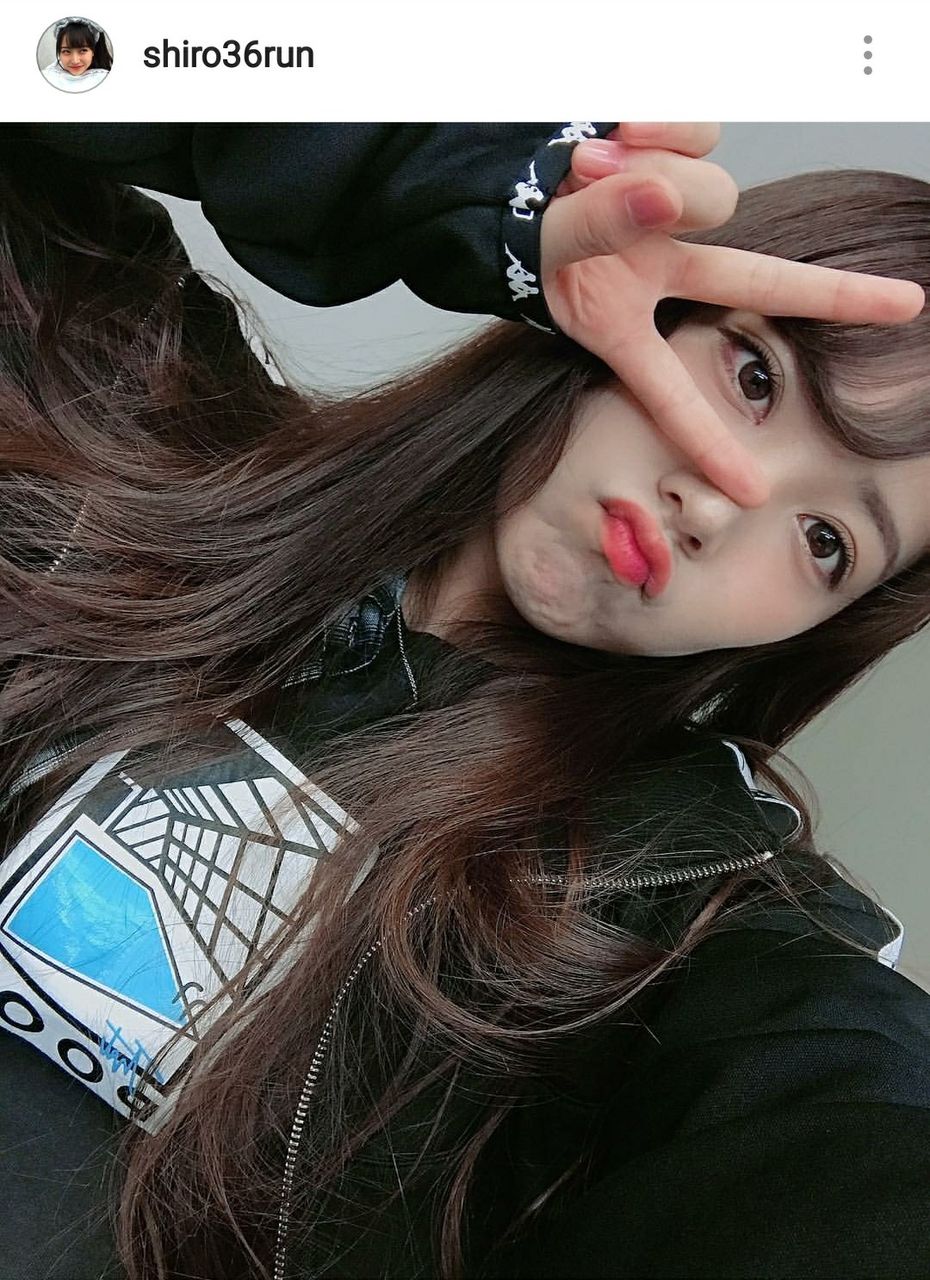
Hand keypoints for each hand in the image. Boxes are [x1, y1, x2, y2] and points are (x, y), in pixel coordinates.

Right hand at [539, 123, 925, 506]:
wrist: (502, 176)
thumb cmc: (520, 230)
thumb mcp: (548, 246)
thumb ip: (603, 224)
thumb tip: (665, 197)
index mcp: (623, 321)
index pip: (670, 393)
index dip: (708, 441)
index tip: (754, 493)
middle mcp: (662, 272)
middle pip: (757, 283)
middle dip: (834, 295)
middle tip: (912, 305)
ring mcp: (676, 216)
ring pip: (710, 191)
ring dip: (652, 173)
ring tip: (590, 166)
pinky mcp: (683, 156)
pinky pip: (699, 134)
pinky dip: (657, 125)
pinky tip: (614, 133)